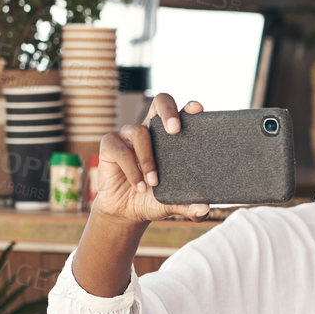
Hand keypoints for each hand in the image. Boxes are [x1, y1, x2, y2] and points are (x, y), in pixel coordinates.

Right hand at [91, 94, 211, 222]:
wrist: (126, 212)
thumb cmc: (154, 199)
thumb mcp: (173, 203)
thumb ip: (188, 205)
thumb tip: (203, 209)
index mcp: (170, 137)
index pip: (181, 113)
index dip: (189, 107)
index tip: (197, 109)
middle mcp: (151, 129)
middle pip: (160, 101)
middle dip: (168, 111)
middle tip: (175, 130)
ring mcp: (129, 134)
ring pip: (139, 132)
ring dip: (147, 159)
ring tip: (153, 183)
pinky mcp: (110, 144)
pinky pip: (121, 150)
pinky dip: (131, 170)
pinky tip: (139, 186)